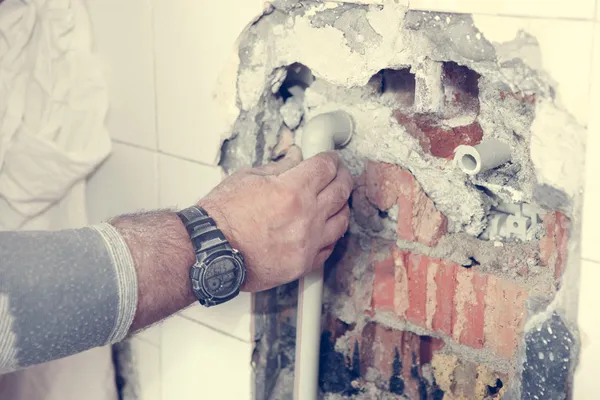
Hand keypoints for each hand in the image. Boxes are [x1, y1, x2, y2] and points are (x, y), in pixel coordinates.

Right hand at [199, 146, 352, 291]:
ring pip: (342, 220)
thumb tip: (296, 158)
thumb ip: (279, 167)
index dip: (331, 158)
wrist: (210, 252)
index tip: (330, 158)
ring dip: (341, 205)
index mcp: (292, 191)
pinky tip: (325, 227)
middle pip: (341, 190)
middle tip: (338, 174)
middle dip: (342, 177)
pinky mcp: (303, 264)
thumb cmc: (222, 216)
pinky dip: (331, 234)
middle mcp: (306, 217)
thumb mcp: (248, 178)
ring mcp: (307, 243)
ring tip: (335, 200)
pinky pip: (330, 247)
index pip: (326, 167)